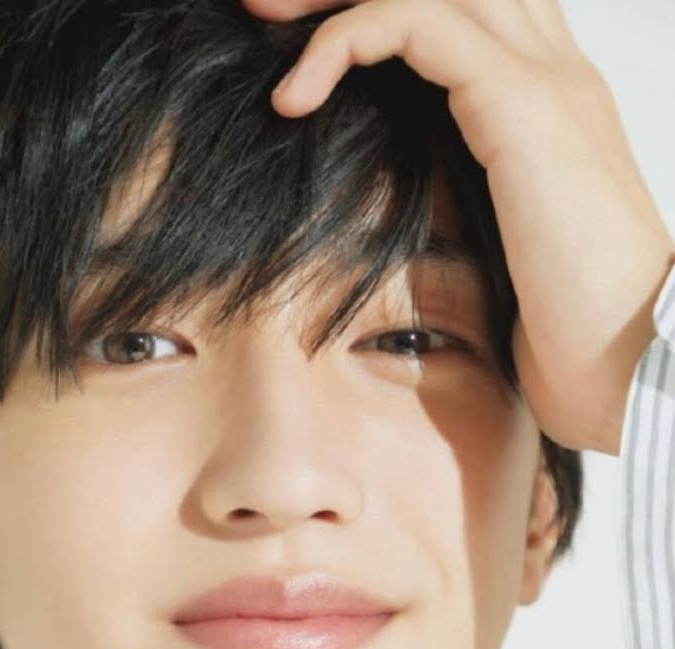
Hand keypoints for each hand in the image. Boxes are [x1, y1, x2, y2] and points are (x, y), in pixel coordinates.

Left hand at [243, 0, 674, 454]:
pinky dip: (346, 41)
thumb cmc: (569, 334)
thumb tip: (385, 219)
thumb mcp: (494, 252)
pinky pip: (417, 22)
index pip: (469, 7)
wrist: (632, 363)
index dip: (384, 8)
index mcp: (548, 101)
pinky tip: (297, 97)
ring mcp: (545, 79)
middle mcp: (553, 70)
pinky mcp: (524, 106)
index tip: (302, 43)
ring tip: (265, 25)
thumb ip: (454, 206)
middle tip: (268, 9)